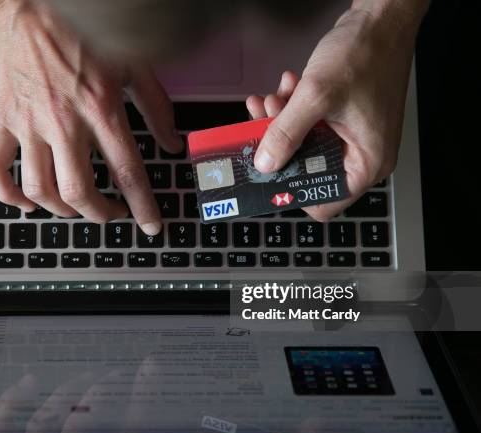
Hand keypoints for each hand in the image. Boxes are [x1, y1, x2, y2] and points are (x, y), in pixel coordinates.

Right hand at [0, 0, 182, 234]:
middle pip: (79, 191)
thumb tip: (173, 143)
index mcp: (100, 109)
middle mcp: (63, 122)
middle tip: (113, 213)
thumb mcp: (134, 66)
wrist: (33, 6)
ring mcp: (29, 124)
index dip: (143, 206)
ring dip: (62, 210)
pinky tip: (27, 202)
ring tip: (77, 207)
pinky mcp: (4, 120)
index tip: (150, 225)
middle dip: (101, 214)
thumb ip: (157, 109)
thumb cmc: (84, 33)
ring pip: (39, 188)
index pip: (127, 171)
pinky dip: (8, 195)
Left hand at [248, 0, 426, 221]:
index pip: (324, 202)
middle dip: (280, 148)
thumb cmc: (365, 54)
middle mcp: (360, 154)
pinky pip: (307, 125)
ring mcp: (350, 136)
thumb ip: (286, 134)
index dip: (292, 191)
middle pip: (307, 170)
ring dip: (281, 123)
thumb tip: (264, 163)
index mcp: (367, 162)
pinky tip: (287, 87)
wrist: (380, 18)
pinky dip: (292, 109)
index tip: (266, 174)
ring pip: (302, 145)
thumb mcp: (316, 96)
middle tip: (264, 124)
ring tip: (273, 98)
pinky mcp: (341, 118)